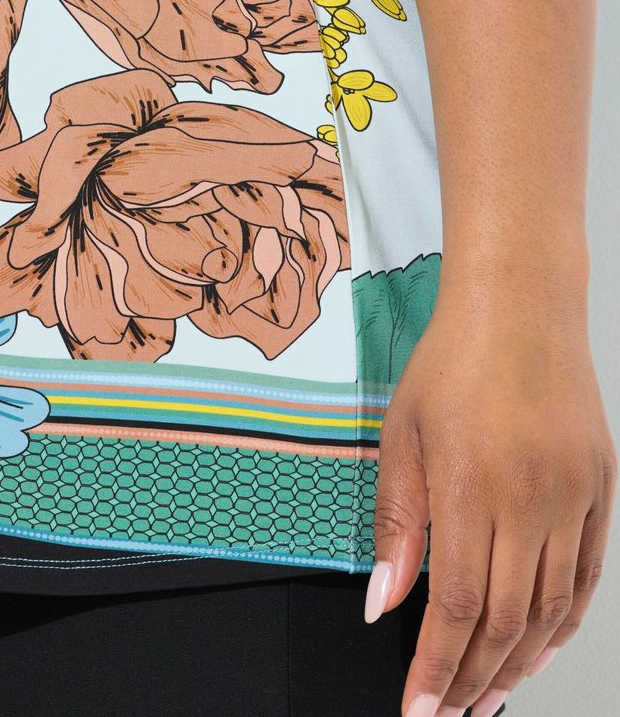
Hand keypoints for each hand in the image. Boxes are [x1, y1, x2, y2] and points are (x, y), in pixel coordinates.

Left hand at [362, 275, 616, 716]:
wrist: (520, 307)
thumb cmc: (454, 361)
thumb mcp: (404, 434)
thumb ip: (397, 522)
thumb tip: (385, 600)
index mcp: (472, 484)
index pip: (457, 605)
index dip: (437, 667)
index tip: (418, 707)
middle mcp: (530, 497)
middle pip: (506, 618)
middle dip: (473, 677)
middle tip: (451, 711)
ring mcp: (573, 495)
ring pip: (549, 606)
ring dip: (518, 662)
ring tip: (489, 695)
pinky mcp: (601, 488)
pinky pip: (586, 573)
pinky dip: (564, 621)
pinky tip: (540, 647)